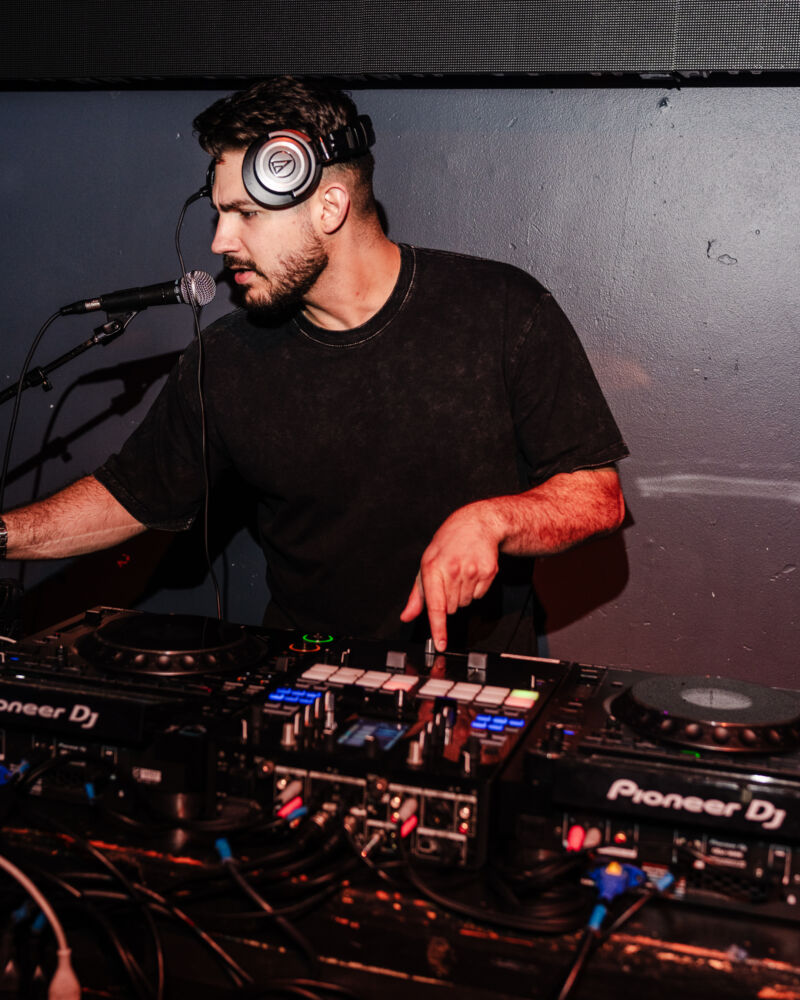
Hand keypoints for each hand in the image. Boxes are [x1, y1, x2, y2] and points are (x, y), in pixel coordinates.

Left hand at [400, 502, 500, 651]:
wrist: (476, 524)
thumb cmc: (448, 544)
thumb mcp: (426, 564)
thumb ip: (417, 595)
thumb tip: (407, 615)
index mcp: (432, 568)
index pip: (435, 605)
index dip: (438, 628)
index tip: (441, 644)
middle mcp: (452, 570)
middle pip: (451, 608)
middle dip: (449, 600)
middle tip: (449, 580)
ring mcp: (472, 571)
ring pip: (465, 604)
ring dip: (462, 595)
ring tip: (461, 573)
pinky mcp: (488, 572)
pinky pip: (479, 596)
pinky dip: (475, 589)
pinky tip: (472, 572)